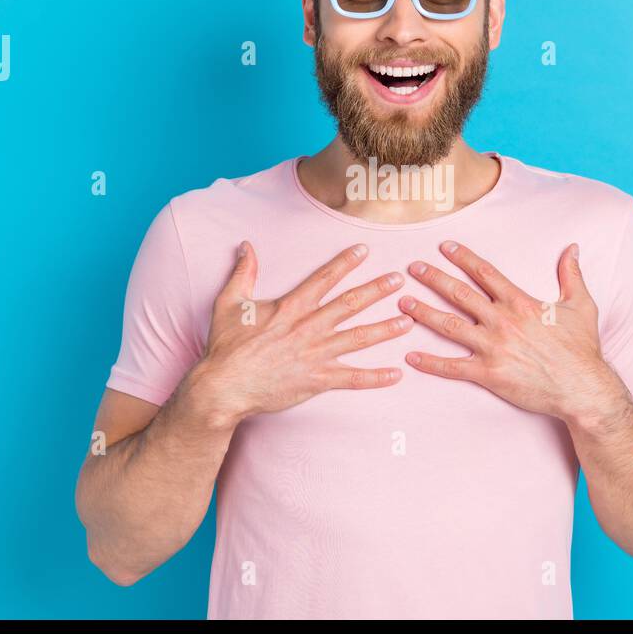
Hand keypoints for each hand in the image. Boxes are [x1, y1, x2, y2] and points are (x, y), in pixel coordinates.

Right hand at [189, 242, 412, 427]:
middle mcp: (308, 328)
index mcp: (291, 307)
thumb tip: (246, 247)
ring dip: (385, 329)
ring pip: (358, 338)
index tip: (365, 250)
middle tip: (399, 280)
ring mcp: (315, 355)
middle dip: (377, 290)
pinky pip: (353, 379)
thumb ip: (243, 273)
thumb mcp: (230, 303)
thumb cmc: (226, 346)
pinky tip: (397, 374)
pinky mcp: (317, 381)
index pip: (324, 279)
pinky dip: (376, 378)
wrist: (224, 386)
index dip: (345, 262)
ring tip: (408, 321)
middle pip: (350, 304)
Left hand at [399, 240, 621, 425]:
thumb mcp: (581, 305)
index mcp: (519, 302)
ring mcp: (493, 348)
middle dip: (434, 278)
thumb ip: (572, 275)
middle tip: (413, 268)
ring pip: (450, 326)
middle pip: (460, 294)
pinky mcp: (489, 374)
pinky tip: (411, 356)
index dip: (462, 257)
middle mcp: (502, 321)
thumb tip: (572, 248)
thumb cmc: (582, 348)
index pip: (484, 273)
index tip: (444, 247)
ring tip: (403, 303)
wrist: (583, 388)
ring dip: (424, 313)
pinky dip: (430, 362)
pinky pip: (453, 367)